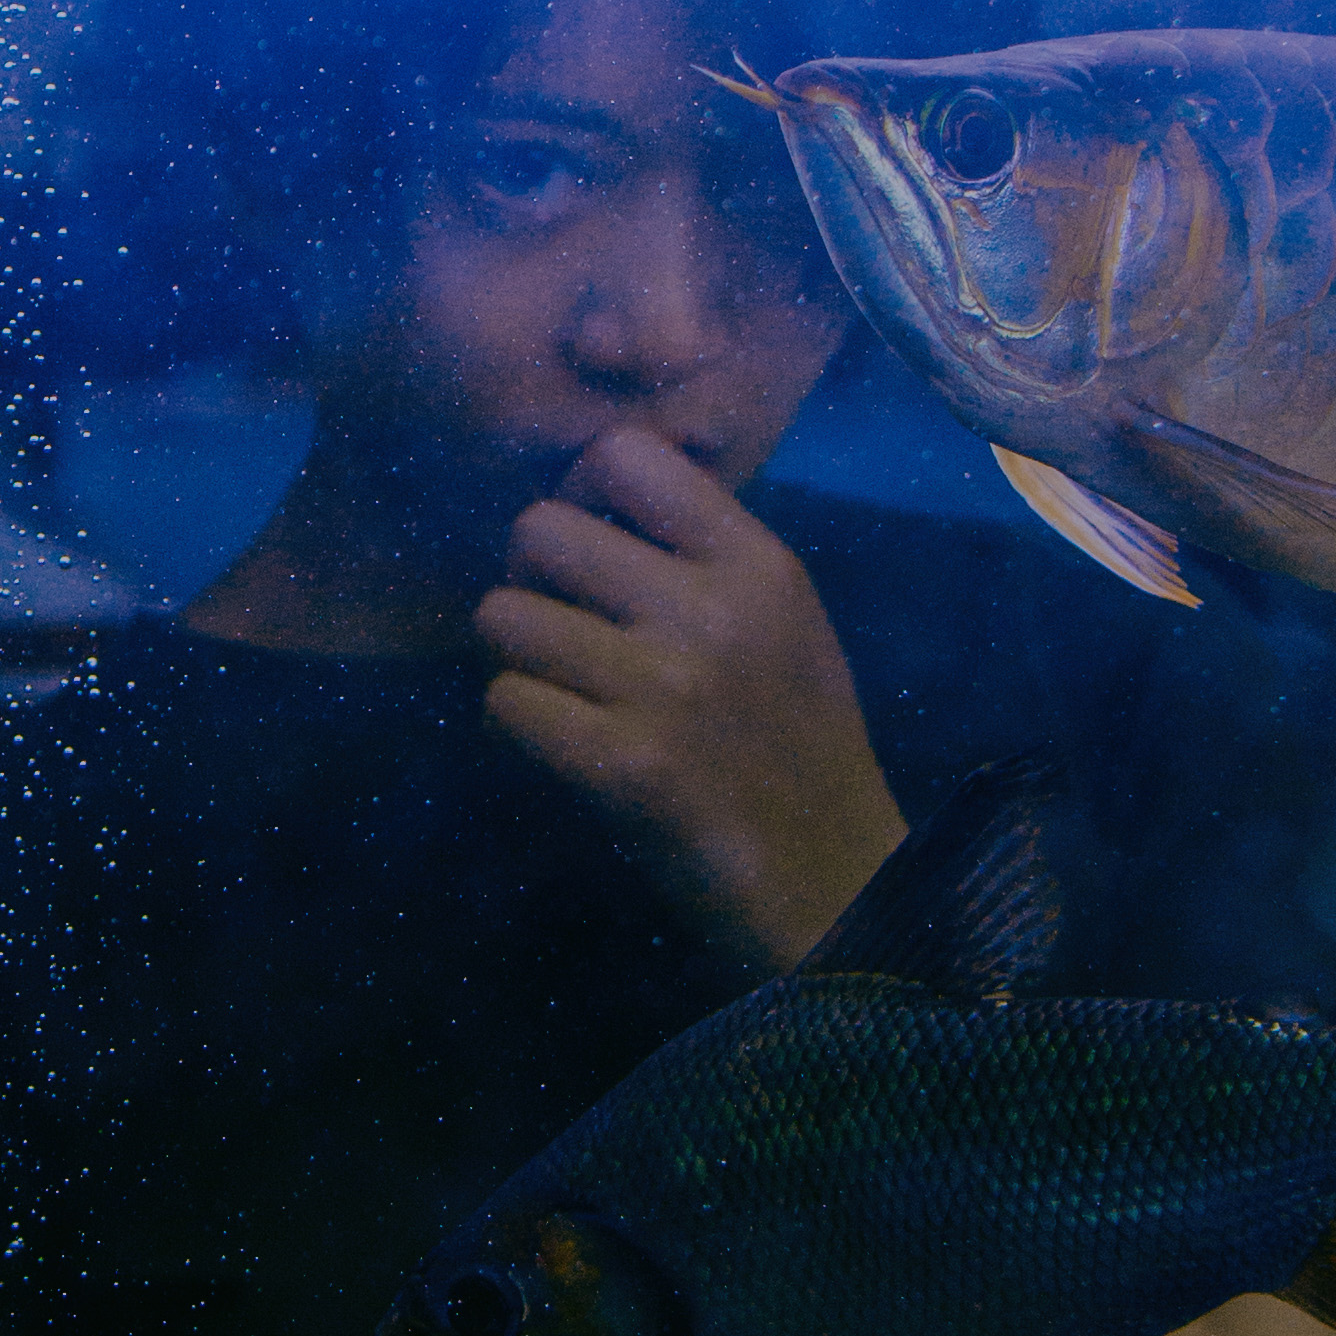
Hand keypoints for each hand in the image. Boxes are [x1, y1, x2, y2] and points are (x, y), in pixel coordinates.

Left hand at [475, 430, 904, 970]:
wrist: (832, 881)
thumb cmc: (794, 744)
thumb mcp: (781, 620)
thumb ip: (700, 552)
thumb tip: (586, 489)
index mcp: (757, 562)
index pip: (623, 454)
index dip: (580, 493)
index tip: (591, 545)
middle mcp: (712, 610)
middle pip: (537, 528)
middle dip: (528, 576)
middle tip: (556, 623)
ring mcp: (666, 687)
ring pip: (502, 616)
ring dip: (513, 656)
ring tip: (558, 687)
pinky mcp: (622, 765)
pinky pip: (503, 702)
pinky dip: (514, 724)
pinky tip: (558, 743)